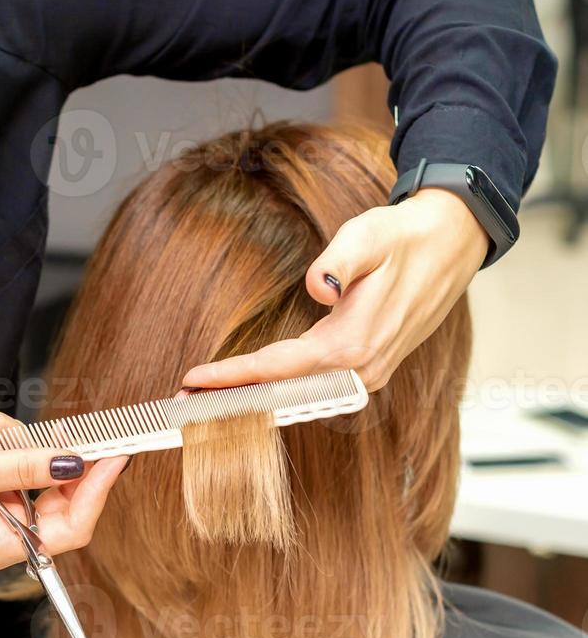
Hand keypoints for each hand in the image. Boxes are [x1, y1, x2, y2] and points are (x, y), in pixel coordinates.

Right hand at [0, 411, 127, 569]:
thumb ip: (24, 467)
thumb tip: (75, 464)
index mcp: (2, 544)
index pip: (73, 527)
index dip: (98, 493)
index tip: (116, 458)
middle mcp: (7, 528)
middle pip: (63, 494)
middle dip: (56, 457)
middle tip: (71, 430)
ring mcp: (1, 502)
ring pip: (40, 465)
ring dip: (18, 439)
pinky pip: (18, 453)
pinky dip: (4, 434)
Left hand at [182, 189, 487, 390]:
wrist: (452, 244)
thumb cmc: (404, 238)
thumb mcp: (368, 235)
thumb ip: (338, 261)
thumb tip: (317, 287)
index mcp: (352, 344)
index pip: (278, 368)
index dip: (233, 375)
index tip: (194, 380)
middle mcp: (361, 371)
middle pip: (284, 394)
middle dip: (234, 397)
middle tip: (186, 401)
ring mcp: (369, 374)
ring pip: (301, 394)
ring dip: (256, 397)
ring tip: (211, 397)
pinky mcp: (371, 368)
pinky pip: (317, 387)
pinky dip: (282, 390)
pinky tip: (257, 387)